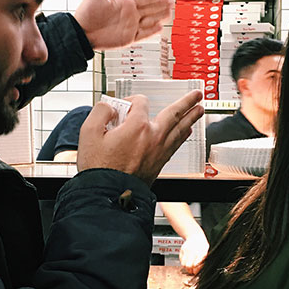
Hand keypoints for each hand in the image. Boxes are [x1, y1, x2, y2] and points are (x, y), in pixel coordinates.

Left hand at [74, 0, 172, 49]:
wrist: (82, 32)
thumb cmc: (86, 14)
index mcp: (124, 3)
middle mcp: (129, 14)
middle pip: (150, 9)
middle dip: (162, 5)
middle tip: (172, 2)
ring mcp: (129, 26)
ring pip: (150, 20)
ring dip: (160, 16)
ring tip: (170, 13)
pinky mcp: (128, 38)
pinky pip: (144, 34)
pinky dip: (152, 31)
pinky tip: (159, 28)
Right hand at [76, 90, 203, 185]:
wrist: (109, 193)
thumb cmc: (100, 167)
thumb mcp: (88, 132)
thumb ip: (100, 111)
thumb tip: (110, 107)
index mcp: (137, 126)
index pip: (141, 103)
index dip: (131, 101)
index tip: (125, 106)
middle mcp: (153, 136)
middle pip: (174, 113)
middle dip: (187, 102)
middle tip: (197, 95)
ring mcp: (160, 150)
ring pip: (180, 129)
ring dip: (191, 118)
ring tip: (199, 110)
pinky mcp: (161, 162)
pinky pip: (177, 144)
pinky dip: (183, 135)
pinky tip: (186, 132)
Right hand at [179, 233, 207, 274]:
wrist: (195, 236)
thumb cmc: (203, 245)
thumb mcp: (208, 252)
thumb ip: (204, 261)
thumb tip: (201, 270)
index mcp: (201, 252)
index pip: (196, 265)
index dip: (196, 271)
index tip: (196, 272)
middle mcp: (193, 251)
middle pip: (188, 266)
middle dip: (190, 270)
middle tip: (193, 271)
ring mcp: (186, 250)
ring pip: (183, 264)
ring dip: (186, 267)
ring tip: (190, 267)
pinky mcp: (182, 250)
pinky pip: (181, 260)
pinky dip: (184, 262)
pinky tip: (188, 261)